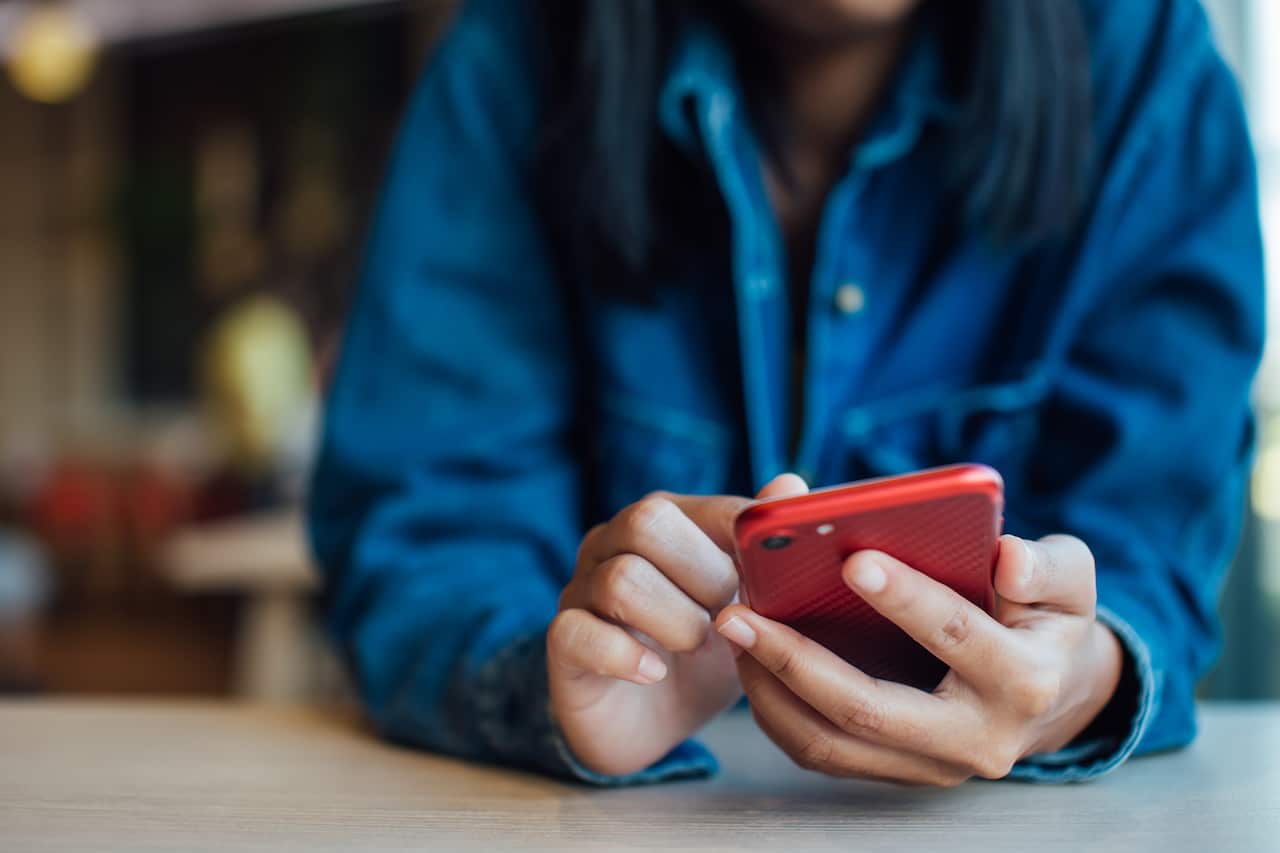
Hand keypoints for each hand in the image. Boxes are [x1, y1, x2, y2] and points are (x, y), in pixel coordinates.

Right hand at [548, 475, 807, 775]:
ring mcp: (580, 591)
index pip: (704, 508)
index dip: (744, 537)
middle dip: (704, 575)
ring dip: (675, 620)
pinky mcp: (562, 643)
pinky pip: (577, 633)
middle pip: (646, 522)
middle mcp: (613, 546)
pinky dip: (624, 656)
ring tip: (696, 647)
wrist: (653, 723)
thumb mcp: (745, 607)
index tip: (776, 573)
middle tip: (729, 617)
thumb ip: (762, 547)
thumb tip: (790, 483)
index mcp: (662, 525)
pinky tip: (653, 673)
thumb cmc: (702, 654)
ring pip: (619, 578)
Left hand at [714, 531, 1123, 785]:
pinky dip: (777, 708)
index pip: (958, 636)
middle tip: (739, 610)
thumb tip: (1008, 558)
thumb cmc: (1046, 616)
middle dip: (795, 659)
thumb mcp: (1069, 581)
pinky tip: (749, 658)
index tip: (853, 559)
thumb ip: (1047, 564)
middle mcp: (976, 737)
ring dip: (770, 688)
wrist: (1053, 691)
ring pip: (831, 743)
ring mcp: (932, 765)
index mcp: (1022, 680)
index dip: (907, 598)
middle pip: (869, 710)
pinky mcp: (897, 772)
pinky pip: (822, 751)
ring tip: (732, 629)